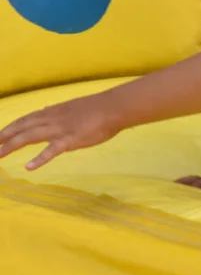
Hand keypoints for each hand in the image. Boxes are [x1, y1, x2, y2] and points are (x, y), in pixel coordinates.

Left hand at [0, 94, 122, 169]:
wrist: (115, 107)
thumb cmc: (99, 108)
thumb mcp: (73, 107)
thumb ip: (59, 112)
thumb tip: (47, 110)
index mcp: (54, 111)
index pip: (26, 119)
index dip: (11, 127)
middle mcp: (52, 119)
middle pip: (22, 127)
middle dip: (4, 136)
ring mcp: (60, 129)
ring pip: (30, 136)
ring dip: (11, 146)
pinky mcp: (71, 139)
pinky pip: (52, 150)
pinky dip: (40, 159)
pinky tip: (29, 167)